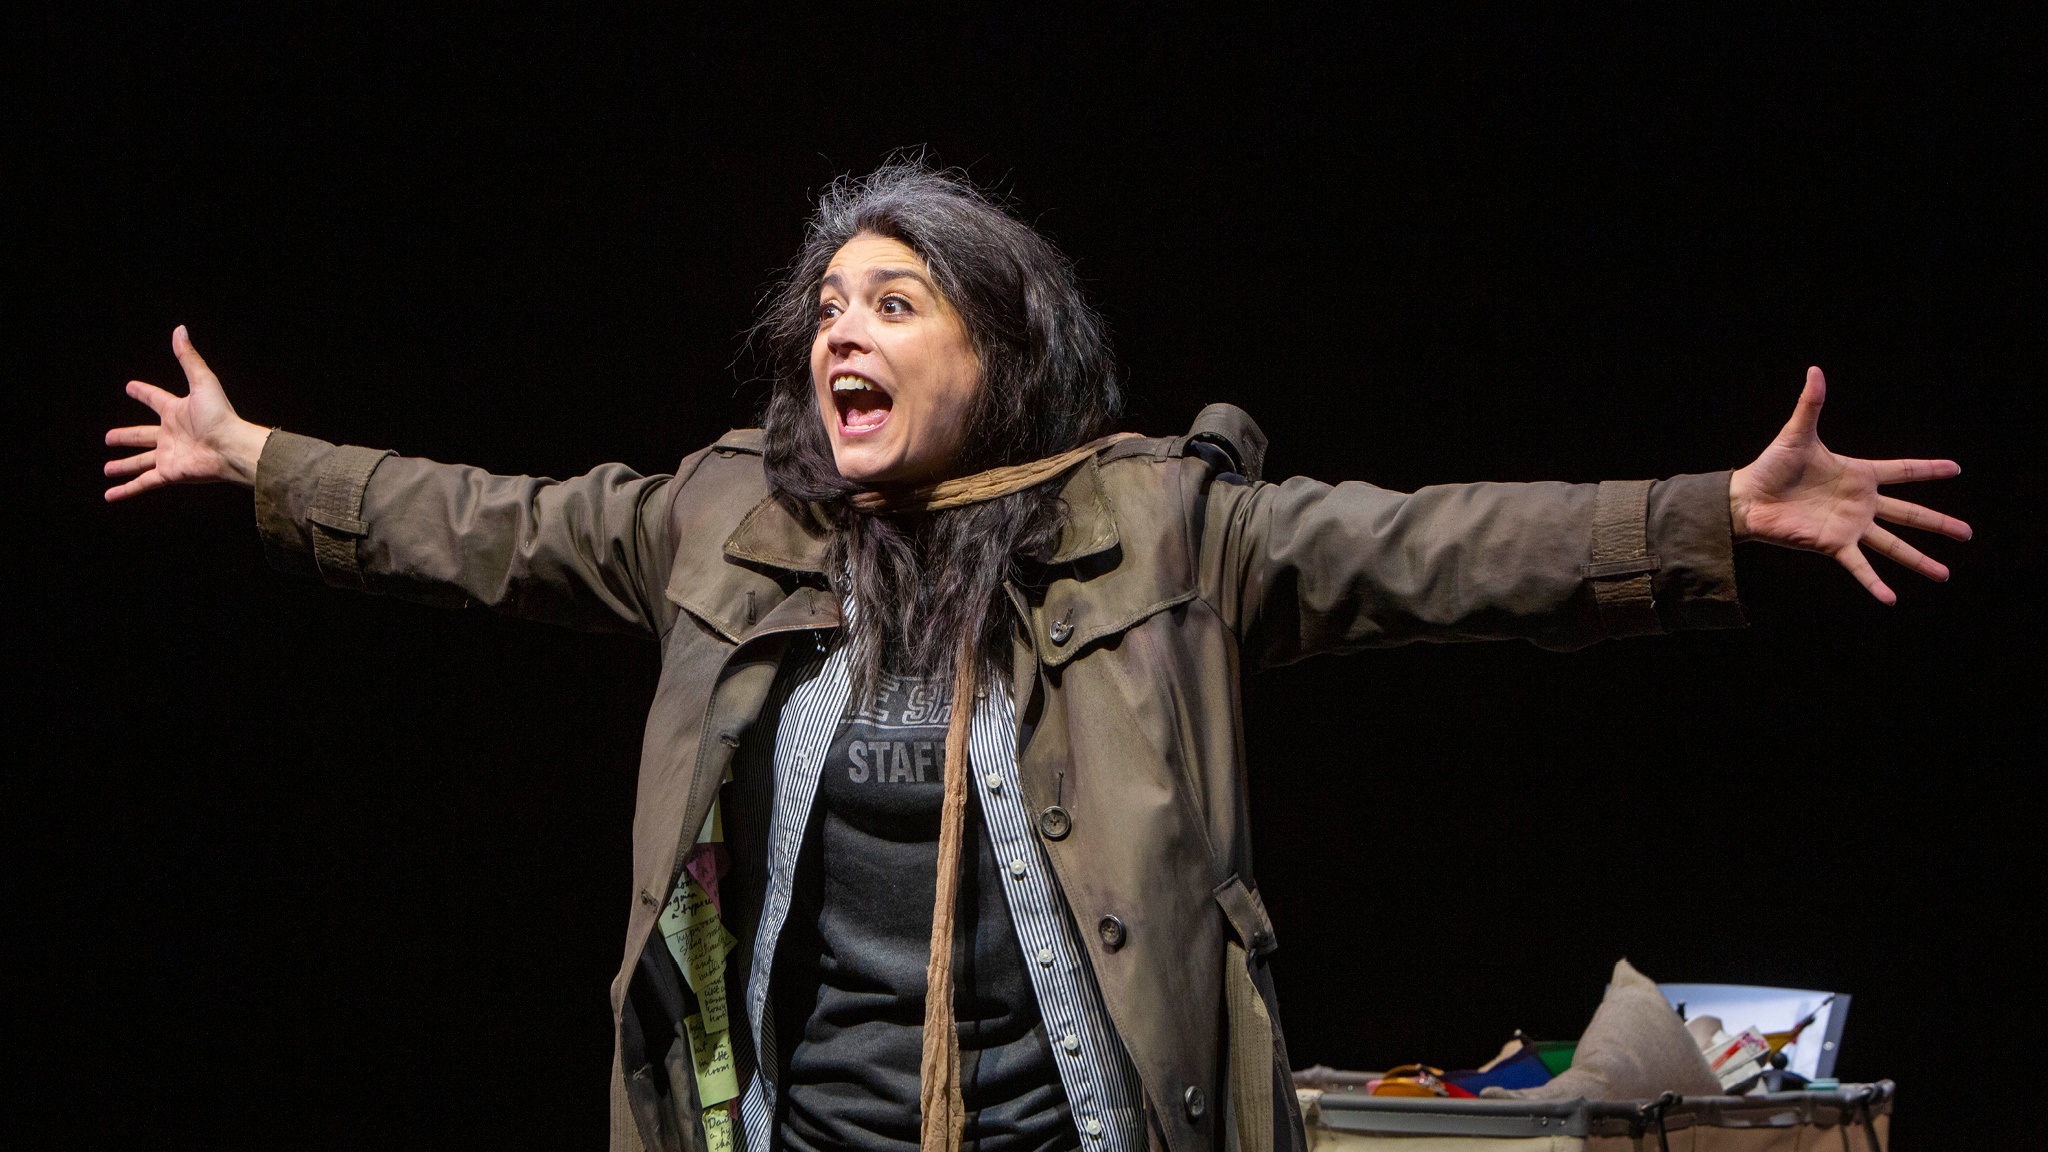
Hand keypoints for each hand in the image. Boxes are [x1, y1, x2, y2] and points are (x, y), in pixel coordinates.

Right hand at [103, 326, 272, 500]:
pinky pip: (143, 483)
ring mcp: (169, 455)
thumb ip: (189, 358)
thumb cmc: (221, 416)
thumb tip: (179, 330)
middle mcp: (171, 434)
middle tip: (108, 438)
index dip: (143, 393)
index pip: (155, 399)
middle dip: (126, 437)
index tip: (130, 387)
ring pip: (140, 462)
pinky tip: (109, 495)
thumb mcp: (202, 382)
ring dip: (124, 466)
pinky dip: (126, 490)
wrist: (232, 447)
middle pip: (142, 435)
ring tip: (107, 468)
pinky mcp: (169, 473)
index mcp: (177, 412)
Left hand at [1728, 366, 1970, 603]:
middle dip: (1939, 523)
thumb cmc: (1771, 465)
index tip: (1957, 468)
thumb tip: (1815, 370)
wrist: (1746, 498)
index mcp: (1859, 474)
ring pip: (1893, 545)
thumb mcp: (1797, 434)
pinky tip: (1892, 599)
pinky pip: (1859, 566)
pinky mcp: (1833, 545)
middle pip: (1909, 514)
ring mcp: (1850, 526)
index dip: (1929, 469)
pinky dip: (1874, 583)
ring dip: (1919, 560)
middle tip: (1968, 534)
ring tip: (1945, 575)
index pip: (1903, 470)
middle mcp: (1861, 503)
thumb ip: (1811, 404)